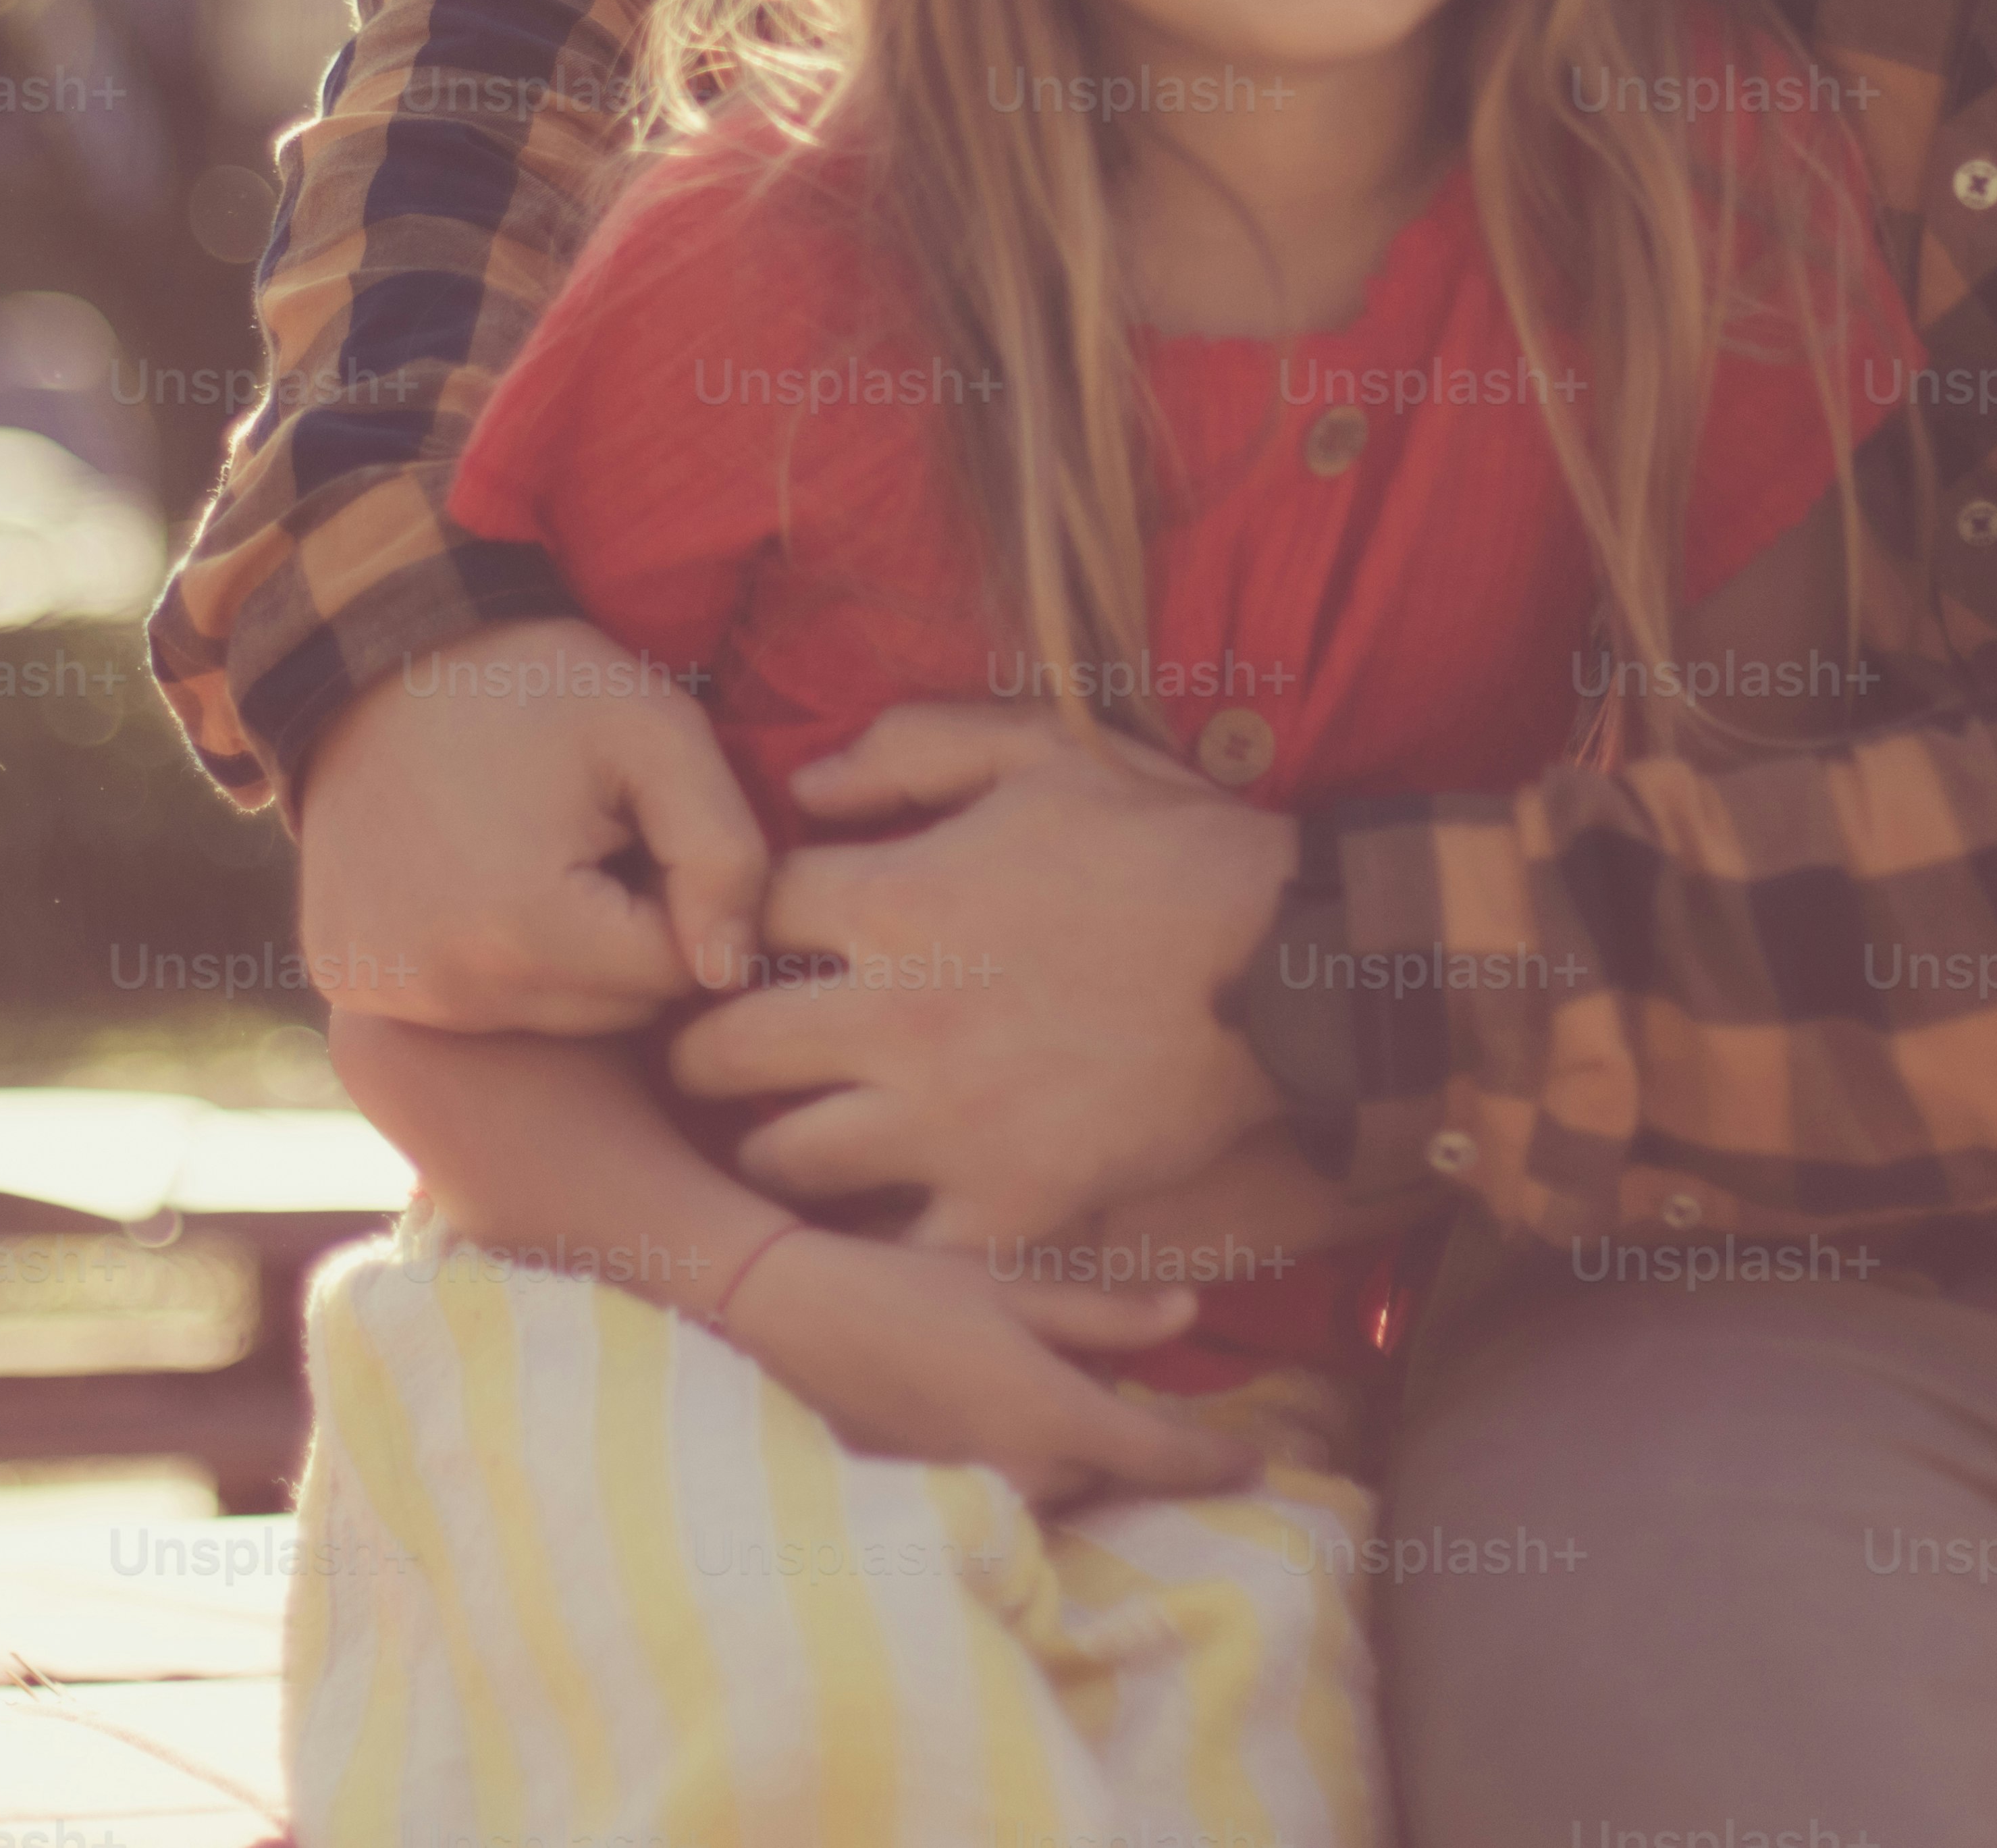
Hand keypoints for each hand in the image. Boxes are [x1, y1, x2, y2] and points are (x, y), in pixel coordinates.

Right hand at [295, 617, 770, 1031]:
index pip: (676, 972)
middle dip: (625, 931)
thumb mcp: (654, 731)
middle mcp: (453, 989)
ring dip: (567, 952)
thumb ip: (724, 851)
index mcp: (529, 932)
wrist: (372, 656)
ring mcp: (396, 993)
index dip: (679, 893)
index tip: (637, 826)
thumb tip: (733, 972)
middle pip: (615, 1008)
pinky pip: (476, 1007)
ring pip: (553, 1014)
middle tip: (587, 836)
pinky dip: (495, 958)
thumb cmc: (528, 688)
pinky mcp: (356, 984)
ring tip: (532, 851)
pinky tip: (476, 879)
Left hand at [667, 702, 1299, 1253]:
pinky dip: (879, 1235)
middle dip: (704, 1051)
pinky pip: (895, 1248)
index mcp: (893, 900)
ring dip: (774, 1144)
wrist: (1292, 967)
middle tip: (717, 1057)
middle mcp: (894, 1019)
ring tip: (790, 1133)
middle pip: (722, 1050)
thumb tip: (803, 784)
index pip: (742, 916)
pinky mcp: (1007, 1205)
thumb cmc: (1169, 845)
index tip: (741, 947)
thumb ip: (910, 748)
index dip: (729, 925)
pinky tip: (885, 1210)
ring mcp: (946, 1124)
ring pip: (783, 1159)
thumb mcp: (1042, 750)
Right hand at [716, 1226, 1262, 1514]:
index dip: (1215, 1461)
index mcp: (1052, 1412)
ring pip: (1062, 1482)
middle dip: (1131, 1436)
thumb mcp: (1011, 1283)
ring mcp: (977, 1491)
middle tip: (1136, 1390)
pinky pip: (1012, 1487)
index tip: (1259, 1465)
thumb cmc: (902, 1285)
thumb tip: (1187, 1318)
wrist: (786, 1321)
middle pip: (1110, 1470)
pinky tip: (998, 1405)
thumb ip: (1103, 1312)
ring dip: (1077, 1447)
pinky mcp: (938, 1498)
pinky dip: (1027, 1457)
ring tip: (1054, 1385)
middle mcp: (1022, 1469)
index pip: (1159, 1456)